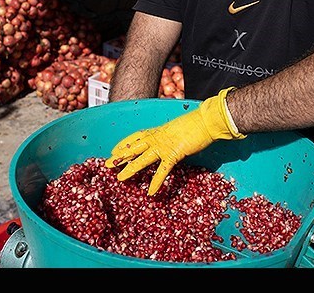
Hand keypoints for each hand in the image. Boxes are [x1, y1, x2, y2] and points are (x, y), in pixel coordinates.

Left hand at [105, 87, 244, 194]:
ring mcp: (164, 145)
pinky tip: (151, 192)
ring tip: (120, 179)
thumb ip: (170, 136)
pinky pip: (163, 170)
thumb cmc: (195, 124)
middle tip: (106, 165)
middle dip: (119, 156)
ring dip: (130, 168)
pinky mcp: (174, 153)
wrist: (206, 120)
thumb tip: (170, 141)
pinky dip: (157, 181)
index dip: (124, 145)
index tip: (114, 150)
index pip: (136, 138)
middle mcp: (157, 137)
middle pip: (134, 148)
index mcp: (158, 131)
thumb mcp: (177, 130)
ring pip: (143, 158)